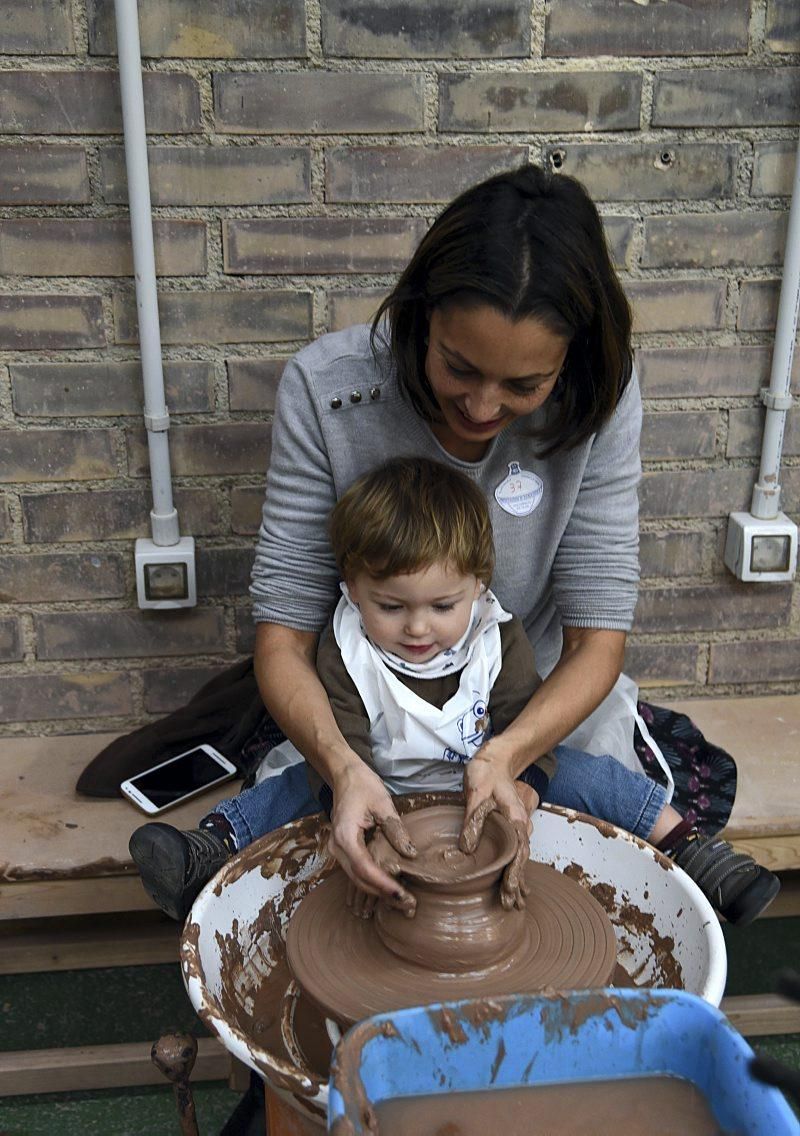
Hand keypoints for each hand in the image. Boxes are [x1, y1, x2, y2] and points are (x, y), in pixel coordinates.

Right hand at [328, 759, 416, 915]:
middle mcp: (337, 847)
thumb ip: (396, 830)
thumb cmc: (363, 785)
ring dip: (378, 891)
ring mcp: (337, 850)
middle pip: (359, 880)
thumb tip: (410, 854)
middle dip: (383, 894)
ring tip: (402, 900)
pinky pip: (357, 871)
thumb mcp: (384, 804)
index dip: (383, 884)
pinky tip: (390, 887)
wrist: (345, 776)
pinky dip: (373, 881)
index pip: (364, 868)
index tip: (402, 894)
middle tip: (408, 904)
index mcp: (345, 836)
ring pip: (357, 879)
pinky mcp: (344, 850)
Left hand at [460, 748, 536, 910]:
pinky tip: (511, 882)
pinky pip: (514, 852)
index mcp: (515, 818)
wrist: (496, 759)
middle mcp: (521, 825)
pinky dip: (513, 868)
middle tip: (513, 906)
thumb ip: (473, 819)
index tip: (511, 890)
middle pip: (522, 859)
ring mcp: (517, 827)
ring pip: (519, 858)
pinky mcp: (509, 828)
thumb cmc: (486, 772)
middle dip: (518, 883)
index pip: (518, 851)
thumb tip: (467, 849)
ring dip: (517, 879)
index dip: (515, 872)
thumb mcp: (476, 791)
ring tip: (515, 902)